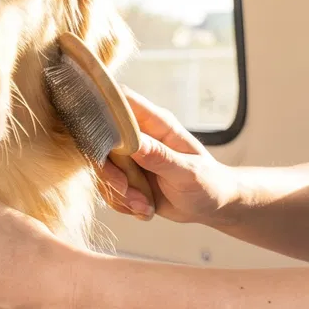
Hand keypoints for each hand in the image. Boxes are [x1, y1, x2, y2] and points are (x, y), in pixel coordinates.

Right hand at [97, 90, 240, 225]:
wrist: (211, 206)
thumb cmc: (208, 183)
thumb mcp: (188, 173)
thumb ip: (160, 157)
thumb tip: (133, 142)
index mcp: (156, 123)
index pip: (121, 100)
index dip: (101, 107)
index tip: (97, 134)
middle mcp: (138, 136)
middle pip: (99, 140)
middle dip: (108, 170)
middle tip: (125, 188)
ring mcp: (128, 156)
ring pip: (101, 168)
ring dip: (118, 192)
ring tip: (144, 204)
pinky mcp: (124, 176)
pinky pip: (106, 188)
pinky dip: (121, 203)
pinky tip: (144, 208)